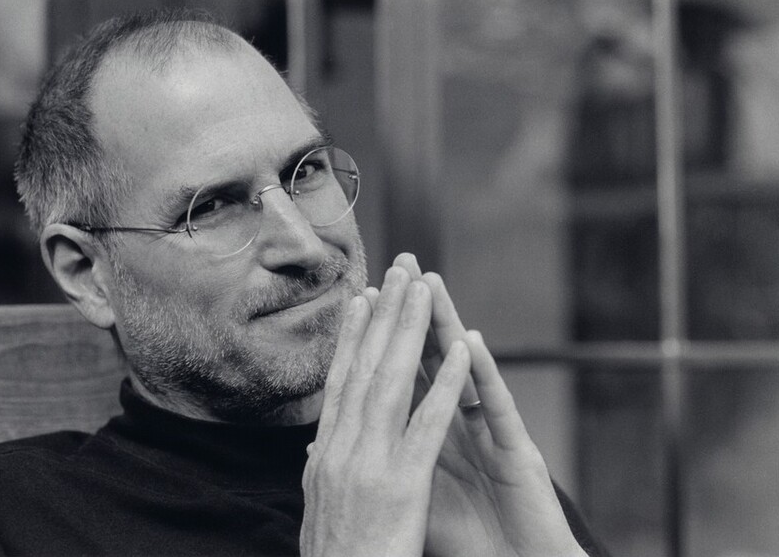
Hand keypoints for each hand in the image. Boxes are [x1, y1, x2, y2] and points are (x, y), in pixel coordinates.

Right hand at [300, 267, 471, 556]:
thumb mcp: (317, 510)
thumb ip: (322, 469)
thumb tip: (316, 443)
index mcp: (325, 454)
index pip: (340, 382)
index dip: (351, 337)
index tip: (361, 298)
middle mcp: (341, 449)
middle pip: (365, 368)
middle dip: (382, 315)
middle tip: (396, 270)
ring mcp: (369, 464)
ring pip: (392, 382)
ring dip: (410, 332)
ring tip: (425, 290)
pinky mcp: (402, 484)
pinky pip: (428, 426)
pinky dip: (446, 385)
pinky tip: (462, 352)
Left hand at [392, 253, 587, 556]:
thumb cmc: (466, 539)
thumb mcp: (412, 499)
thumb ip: (378, 464)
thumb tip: (329, 446)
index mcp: (434, 434)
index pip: (406, 377)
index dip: (383, 339)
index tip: (362, 302)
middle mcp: (463, 426)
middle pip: (433, 360)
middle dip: (412, 314)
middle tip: (399, 266)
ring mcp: (491, 437)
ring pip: (466, 372)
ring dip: (447, 326)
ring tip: (429, 285)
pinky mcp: (519, 457)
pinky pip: (497, 412)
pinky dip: (482, 377)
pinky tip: (468, 344)